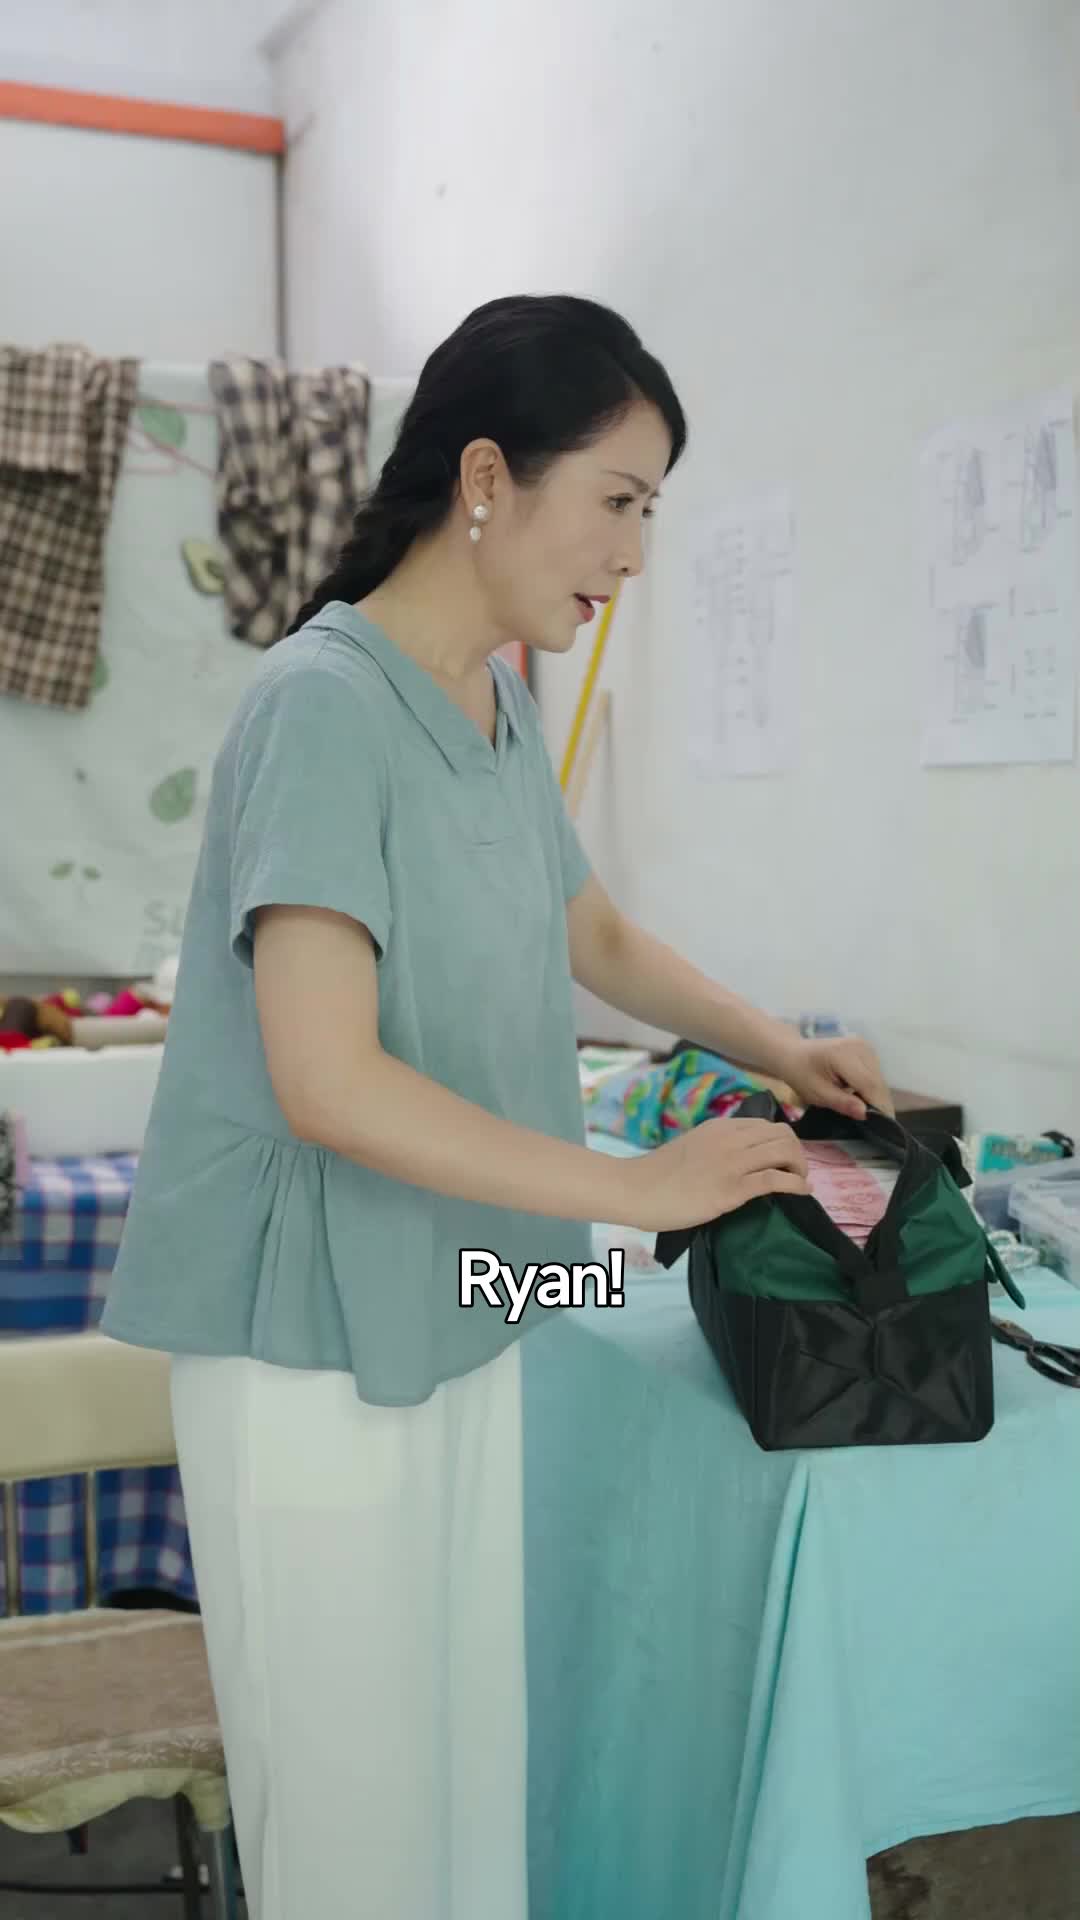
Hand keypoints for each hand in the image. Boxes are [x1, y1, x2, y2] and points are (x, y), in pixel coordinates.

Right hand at [618, 1118, 811, 1232]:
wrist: (635, 1188)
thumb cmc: (658, 1174)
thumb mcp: (692, 1147)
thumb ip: (716, 1147)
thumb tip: (738, 1159)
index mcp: (720, 1127)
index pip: (766, 1125)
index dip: (783, 1142)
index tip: (785, 1160)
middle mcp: (730, 1138)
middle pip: (783, 1135)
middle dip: (798, 1153)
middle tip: (796, 1173)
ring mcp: (732, 1162)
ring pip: (785, 1152)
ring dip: (800, 1168)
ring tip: (800, 1183)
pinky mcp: (732, 1188)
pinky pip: (777, 1180)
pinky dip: (796, 1185)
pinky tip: (802, 1192)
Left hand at [777, 1035, 893, 1122]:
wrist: (794, 1053)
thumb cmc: (800, 1074)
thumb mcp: (817, 1093)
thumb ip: (842, 1103)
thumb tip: (865, 1113)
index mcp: (843, 1055)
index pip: (869, 1084)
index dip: (878, 1106)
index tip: (883, 1127)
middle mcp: (859, 1047)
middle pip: (878, 1082)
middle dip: (879, 1104)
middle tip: (877, 1126)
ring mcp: (864, 1046)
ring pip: (879, 1079)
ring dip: (876, 1097)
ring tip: (866, 1112)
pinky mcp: (866, 1049)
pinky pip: (876, 1074)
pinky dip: (872, 1088)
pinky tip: (861, 1097)